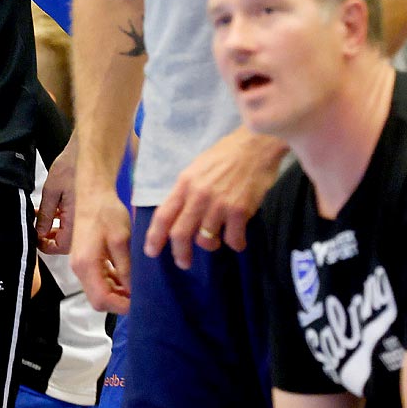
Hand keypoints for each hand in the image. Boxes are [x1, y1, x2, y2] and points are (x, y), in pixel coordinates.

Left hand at [37, 132, 78, 254]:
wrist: (90, 152)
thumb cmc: (72, 167)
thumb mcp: (51, 191)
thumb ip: (45, 215)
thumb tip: (39, 232)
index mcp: (76, 222)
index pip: (60, 247)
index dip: (44, 245)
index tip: (35, 237)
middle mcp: (85, 223)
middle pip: (66, 243)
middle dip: (49, 237)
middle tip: (36, 227)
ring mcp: (89, 217)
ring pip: (71, 233)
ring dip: (55, 228)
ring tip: (41, 217)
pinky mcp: (89, 210)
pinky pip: (77, 222)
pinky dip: (64, 220)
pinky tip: (54, 210)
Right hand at [70, 190, 132, 313]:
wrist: (92, 195)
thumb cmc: (106, 213)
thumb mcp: (121, 239)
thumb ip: (126, 268)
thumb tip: (133, 291)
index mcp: (86, 265)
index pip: (101, 300)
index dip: (121, 306)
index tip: (140, 301)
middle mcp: (79, 269)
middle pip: (98, 300)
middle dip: (120, 301)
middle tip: (141, 294)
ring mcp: (80, 266)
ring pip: (98, 292)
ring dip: (117, 293)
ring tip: (137, 284)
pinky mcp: (84, 261)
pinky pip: (98, 281)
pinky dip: (112, 283)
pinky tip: (126, 275)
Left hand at [143, 128, 284, 270]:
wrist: (255, 145)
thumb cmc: (225, 155)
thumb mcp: (196, 169)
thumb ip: (186, 191)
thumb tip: (176, 213)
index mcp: (184, 184)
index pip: (163, 216)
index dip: (154, 237)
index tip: (151, 251)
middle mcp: (198, 196)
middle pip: (180, 234)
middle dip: (180, 253)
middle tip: (183, 262)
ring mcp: (219, 204)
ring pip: (206, 240)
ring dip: (211, 244)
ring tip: (216, 239)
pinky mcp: (240, 211)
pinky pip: (233, 239)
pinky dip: (235, 243)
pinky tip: (238, 238)